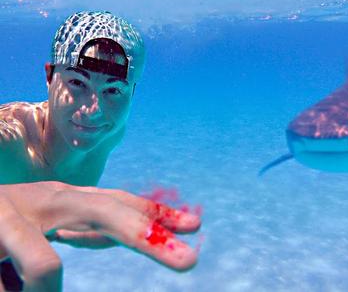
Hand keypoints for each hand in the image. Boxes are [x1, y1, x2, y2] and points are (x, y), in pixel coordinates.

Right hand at [0, 181, 200, 291]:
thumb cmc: (9, 224)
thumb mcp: (53, 224)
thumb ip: (86, 229)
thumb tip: (116, 235)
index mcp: (70, 200)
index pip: (120, 203)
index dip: (156, 214)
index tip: (193, 224)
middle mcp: (52, 200)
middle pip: (109, 212)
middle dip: (149, 237)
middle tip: (189, 261)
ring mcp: (19, 213)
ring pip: (47, 264)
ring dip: (41, 289)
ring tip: (31, 285)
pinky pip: (19, 280)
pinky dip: (16, 290)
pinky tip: (4, 280)